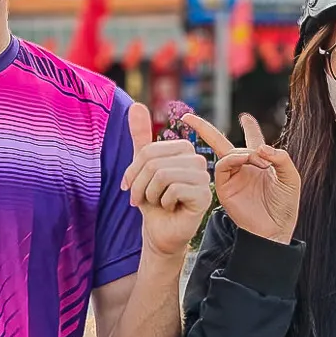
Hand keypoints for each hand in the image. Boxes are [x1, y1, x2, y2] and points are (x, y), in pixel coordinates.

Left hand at [120, 103, 211, 258]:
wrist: (161, 231)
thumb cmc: (153, 200)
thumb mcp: (141, 167)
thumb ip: (140, 137)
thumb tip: (136, 104)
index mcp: (183, 150)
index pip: (148, 151)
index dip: (133, 171)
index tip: (130, 187)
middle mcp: (197, 159)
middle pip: (154, 163)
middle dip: (140, 185)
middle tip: (141, 199)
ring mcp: (204, 177)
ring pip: (162, 175)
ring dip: (151, 194)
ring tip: (156, 202)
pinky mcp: (204, 195)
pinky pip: (173, 189)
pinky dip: (163, 202)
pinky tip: (170, 207)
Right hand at [187, 111, 299, 244]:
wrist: (274, 230)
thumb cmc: (285, 206)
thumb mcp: (291, 178)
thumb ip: (281, 158)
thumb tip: (261, 148)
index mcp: (261, 164)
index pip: (253, 141)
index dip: (249, 128)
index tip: (245, 117)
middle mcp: (242, 168)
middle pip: (221, 143)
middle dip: (205, 129)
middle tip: (189, 117)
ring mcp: (231, 177)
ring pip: (225, 153)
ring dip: (242, 151)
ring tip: (259, 161)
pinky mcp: (223, 188)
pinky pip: (221, 166)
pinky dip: (233, 158)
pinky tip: (245, 160)